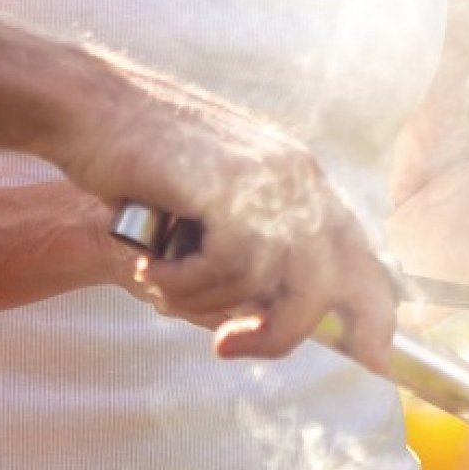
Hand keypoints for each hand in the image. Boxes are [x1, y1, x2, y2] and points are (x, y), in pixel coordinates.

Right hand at [55, 71, 398, 371]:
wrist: (92, 110)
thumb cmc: (142, 170)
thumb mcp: (212, 219)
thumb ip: (253, 265)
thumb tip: (278, 328)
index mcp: (301, 181)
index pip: (363, 255)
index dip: (376, 312)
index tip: (373, 359)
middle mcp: (296, 177)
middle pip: (330, 284)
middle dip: (282, 333)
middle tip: (229, 347)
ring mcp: (267, 178)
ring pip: (271, 284)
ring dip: (202, 297)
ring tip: (160, 274)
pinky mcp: (232, 186)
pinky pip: (228, 268)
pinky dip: (181, 280)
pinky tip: (150, 260)